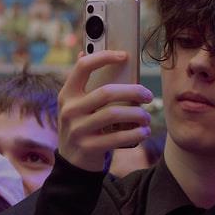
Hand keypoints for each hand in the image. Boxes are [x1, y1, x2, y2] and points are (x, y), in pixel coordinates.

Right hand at [58, 51, 152, 171]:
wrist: (73, 162)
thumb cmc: (82, 126)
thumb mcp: (76, 105)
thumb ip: (83, 83)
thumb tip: (84, 52)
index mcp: (67, 94)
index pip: (83, 67)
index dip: (104, 57)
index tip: (124, 56)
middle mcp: (69, 110)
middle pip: (107, 92)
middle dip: (133, 91)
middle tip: (148, 95)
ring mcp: (77, 129)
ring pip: (114, 114)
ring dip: (137, 114)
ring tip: (146, 117)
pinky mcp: (88, 147)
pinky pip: (118, 137)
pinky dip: (135, 134)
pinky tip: (143, 132)